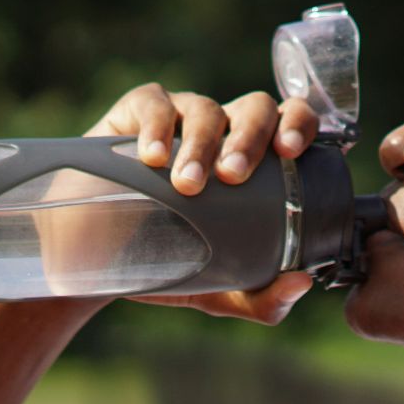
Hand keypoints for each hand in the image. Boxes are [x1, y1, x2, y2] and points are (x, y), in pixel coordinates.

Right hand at [73, 83, 321, 322]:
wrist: (103, 260)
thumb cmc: (175, 262)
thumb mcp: (222, 289)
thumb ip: (264, 299)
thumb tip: (301, 284)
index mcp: (259, 160)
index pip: (293, 121)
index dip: (299, 124)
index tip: (289, 152)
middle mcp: (227, 131)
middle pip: (256, 108)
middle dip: (250, 137)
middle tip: (233, 176)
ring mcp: (183, 118)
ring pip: (207, 109)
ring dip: (201, 145)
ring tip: (187, 184)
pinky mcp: (137, 113)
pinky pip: (154, 104)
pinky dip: (157, 126)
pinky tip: (152, 157)